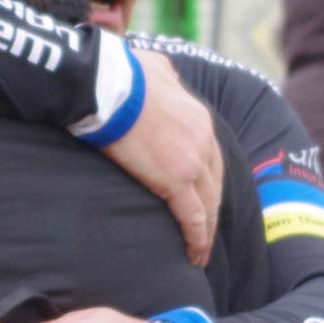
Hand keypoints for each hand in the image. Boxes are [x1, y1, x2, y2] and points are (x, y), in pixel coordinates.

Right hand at [103, 50, 222, 267]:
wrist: (109, 85)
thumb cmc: (121, 74)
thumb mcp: (153, 67)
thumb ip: (163, 76)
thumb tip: (158, 74)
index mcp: (198, 116)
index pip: (210, 156)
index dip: (208, 181)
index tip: (202, 197)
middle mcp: (204, 138)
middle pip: (214, 183)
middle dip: (212, 209)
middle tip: (206, 232)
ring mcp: (193, 160)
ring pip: (208, 204)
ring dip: (206, 230)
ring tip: (200, 251)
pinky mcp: (176, 180)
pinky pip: (193, 217)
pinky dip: (196, 238)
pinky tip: (193, 255)